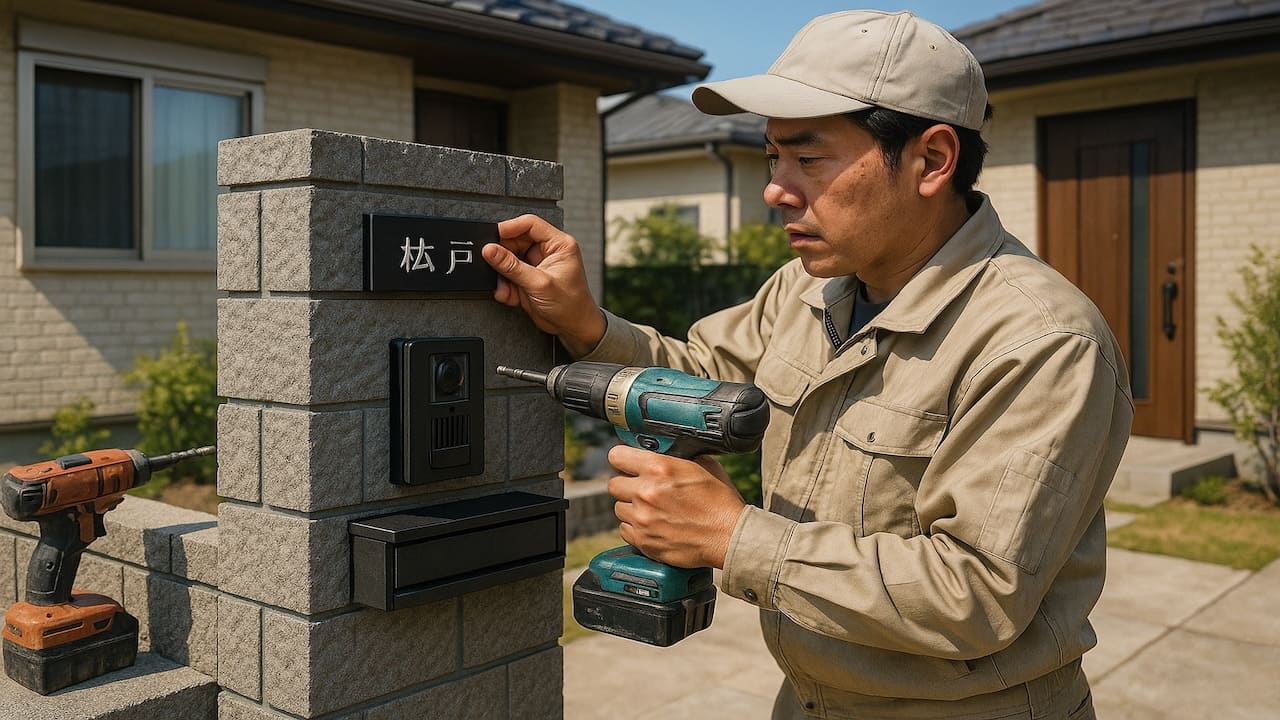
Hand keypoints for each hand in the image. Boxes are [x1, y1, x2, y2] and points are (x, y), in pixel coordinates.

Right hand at [481, 214, 605, 355]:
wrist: (573, 328)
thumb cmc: (571, 305)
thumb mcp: (539, 283)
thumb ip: (512, 266)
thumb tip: (491, 250)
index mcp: (558, 244)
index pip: (530, 224)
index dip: (510, 227)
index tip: (493, 235)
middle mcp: (547, 251)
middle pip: (516, 240)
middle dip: (503, 255)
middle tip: (493, 264)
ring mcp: (536, 265)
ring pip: (509, 259)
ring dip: (502, 273)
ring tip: (504, 285)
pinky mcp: (527, 278)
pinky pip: (509, 275)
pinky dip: (505, 285)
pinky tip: (508, 294)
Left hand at [606, 445, 746, 568]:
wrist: (730, 537)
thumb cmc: (720, 502)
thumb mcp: (705, 466)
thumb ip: (679, 457)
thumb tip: (666, 452)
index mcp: (659, 468)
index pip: (617, 456)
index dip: (623, 460)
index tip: (628, 464)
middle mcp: (646, 492)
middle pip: (614, 484)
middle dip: (627, 485)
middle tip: (642, 489)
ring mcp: (642, 518)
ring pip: (618, 508)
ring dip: (631, 508)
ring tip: (651, 510)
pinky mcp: (643, 541)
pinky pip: (625, 529)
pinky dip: (635, 528)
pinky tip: (653, 525)